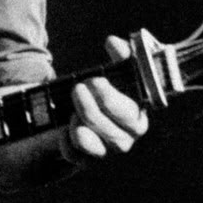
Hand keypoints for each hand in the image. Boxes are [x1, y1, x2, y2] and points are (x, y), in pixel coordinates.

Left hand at [67, 35, 150, 160]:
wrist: (85, 113)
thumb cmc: (108, 91)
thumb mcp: (115, 72)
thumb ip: (121, 55)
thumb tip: (113, 42)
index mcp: (137, 117)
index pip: (131, 116)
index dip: (113, 100)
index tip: (96, 81)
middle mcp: (125, 138)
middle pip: (112, 131)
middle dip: (92, 108)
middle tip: (78, 88)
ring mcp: (105, 151)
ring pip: (94, 145)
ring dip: (81, 122)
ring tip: (72, 107)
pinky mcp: (85, 160)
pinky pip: (75, 155)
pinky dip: (67, 141)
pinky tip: (65, 127)